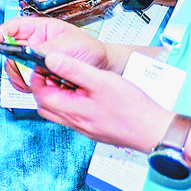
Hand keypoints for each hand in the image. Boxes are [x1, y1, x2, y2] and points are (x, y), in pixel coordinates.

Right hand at [0, 16, 112, 93]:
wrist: (101, 67)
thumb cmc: (88, 49)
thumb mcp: (68, 45)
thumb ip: (47, 49)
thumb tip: (29, 55)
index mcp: (40, 29)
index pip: (14, 26)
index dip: (2, 32)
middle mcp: (34, 43)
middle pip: (11, 51)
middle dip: (13, 63)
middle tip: (19, 72)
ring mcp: (34, 59)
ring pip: (16, 68)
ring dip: (20, 77)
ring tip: (31, 84)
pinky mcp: (38, 74)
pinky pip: (25, 79)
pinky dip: (27, 85)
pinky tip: (35, 88)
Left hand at [22, 50, 173, 152]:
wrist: (153, 131)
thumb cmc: (131, 108)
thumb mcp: (100, 81)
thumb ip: (74, 69)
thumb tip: (51, 60)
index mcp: (72, 110)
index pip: (40, 95)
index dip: (38, 78)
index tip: (43, 66)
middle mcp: (74, 122)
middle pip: (46, 105)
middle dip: (45, 87)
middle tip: (54, 72)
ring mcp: (84, 128)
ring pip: (60, 112)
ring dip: (59, 96)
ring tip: (71, 81)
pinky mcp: (94, 129)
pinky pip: (75, 116)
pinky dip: (73, 103)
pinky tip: (87, 94)